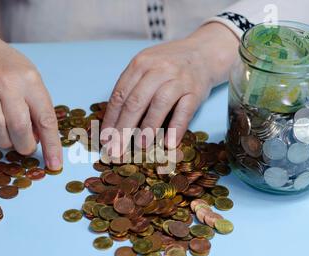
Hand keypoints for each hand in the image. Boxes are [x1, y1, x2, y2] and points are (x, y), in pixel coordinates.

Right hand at [0, 21, 61, 169]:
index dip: (51, 145)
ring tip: (10, 141)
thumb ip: (39, 108)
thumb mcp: (32, 80)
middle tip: (26, 147)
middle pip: (19, 127)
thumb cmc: (10, 68)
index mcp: (30, 81)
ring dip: (5, 143)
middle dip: (25, 146)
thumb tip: (42, 140)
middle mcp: (7, 85)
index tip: (54, 164)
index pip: (45, 119)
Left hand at [102, 22, 238, 148]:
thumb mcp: (147, 66)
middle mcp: (158, 69)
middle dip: (123, 129)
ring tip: (140, 146)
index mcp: (140, 64)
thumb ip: (131, 87)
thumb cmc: (170, 65)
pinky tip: (169, 143)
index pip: (120, 95)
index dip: (111, 119)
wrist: (204, 53)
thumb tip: (113, 122)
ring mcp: (178, 79)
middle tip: (116, 149)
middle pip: (136, 102)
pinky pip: (185, 112)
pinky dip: (176, 128)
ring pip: (159, 105)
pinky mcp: (195, 91)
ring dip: (148, 127)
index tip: (105, 138)